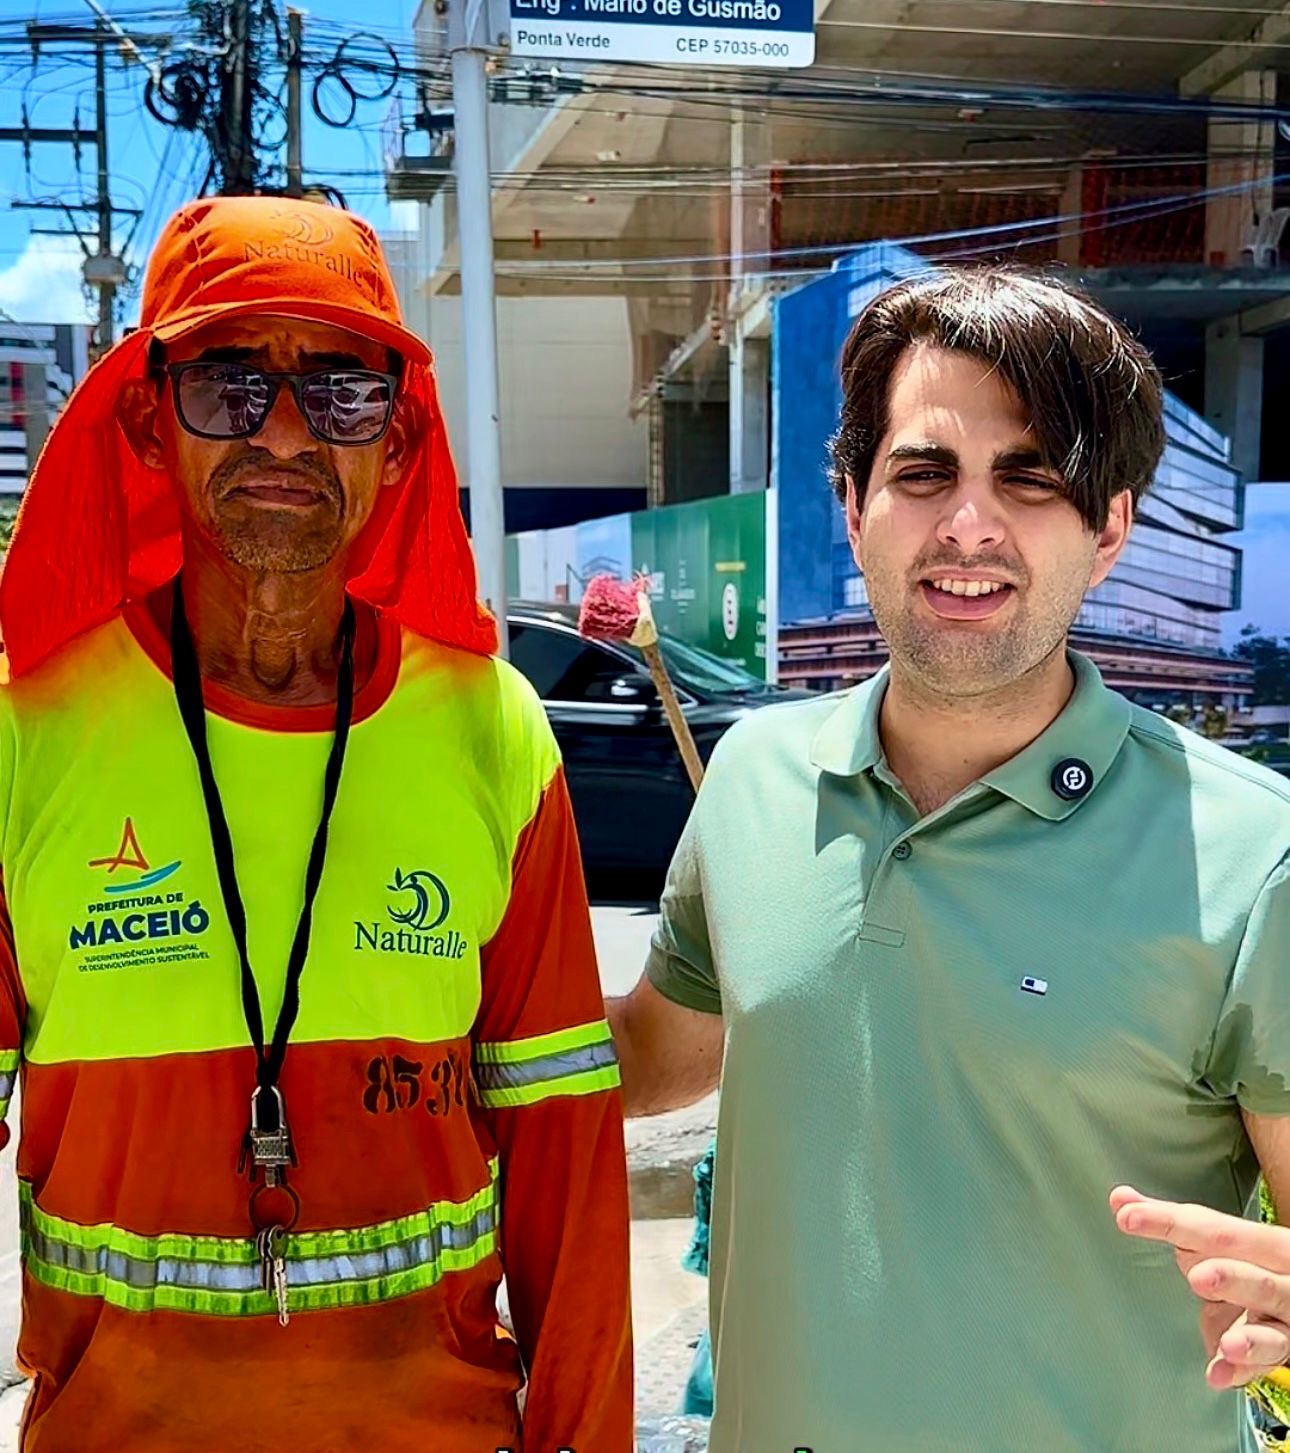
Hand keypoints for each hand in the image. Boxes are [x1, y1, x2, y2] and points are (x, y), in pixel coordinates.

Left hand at [1110, 1185, 1289, 1389]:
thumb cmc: (1248, 1263)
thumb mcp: (1218, 1242)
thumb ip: (1170, 1222)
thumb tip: (1120, 1199)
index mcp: (1263, 1244)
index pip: (1218, 1230)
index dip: (1171, 1222)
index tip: (1127, 1216)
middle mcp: (1281, 1280)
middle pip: (1256, 1278)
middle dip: (1231, 1278)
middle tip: (1198, 1279)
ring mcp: (1285, 1320)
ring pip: (1275, 1332)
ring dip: (1250, 1339)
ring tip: (1228, 1344)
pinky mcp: (1282, 1353)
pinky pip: (1266, 1368)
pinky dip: (1242, 1372)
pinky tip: (1218, 1374)